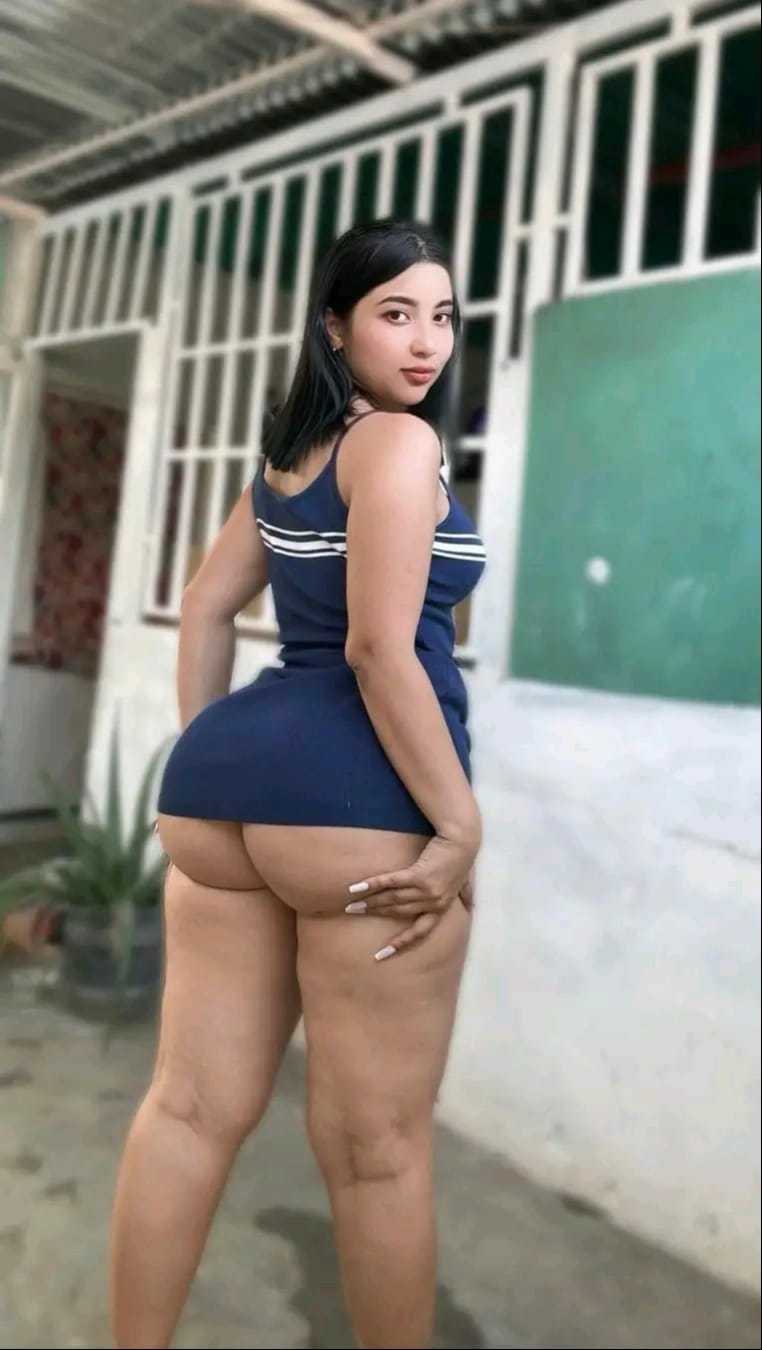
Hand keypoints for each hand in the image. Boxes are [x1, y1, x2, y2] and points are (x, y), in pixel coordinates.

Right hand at [345, 833, 478, 960]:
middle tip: (352, 913)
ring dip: (370, 903)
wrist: (462, 838)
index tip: (380, 955)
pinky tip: (356, 888)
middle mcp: (433, 903)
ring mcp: (426, 890)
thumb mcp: (465, 880)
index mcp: (441, 908)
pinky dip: (373, 885)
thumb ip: (465, 894)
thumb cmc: (462, 857)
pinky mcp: (419, 874)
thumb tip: (471, 905)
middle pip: (398, 912)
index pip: (419, 933)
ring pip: (392, 900)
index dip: (399, 944)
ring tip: (351, 905)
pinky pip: (391, 882)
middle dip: (374, 914)